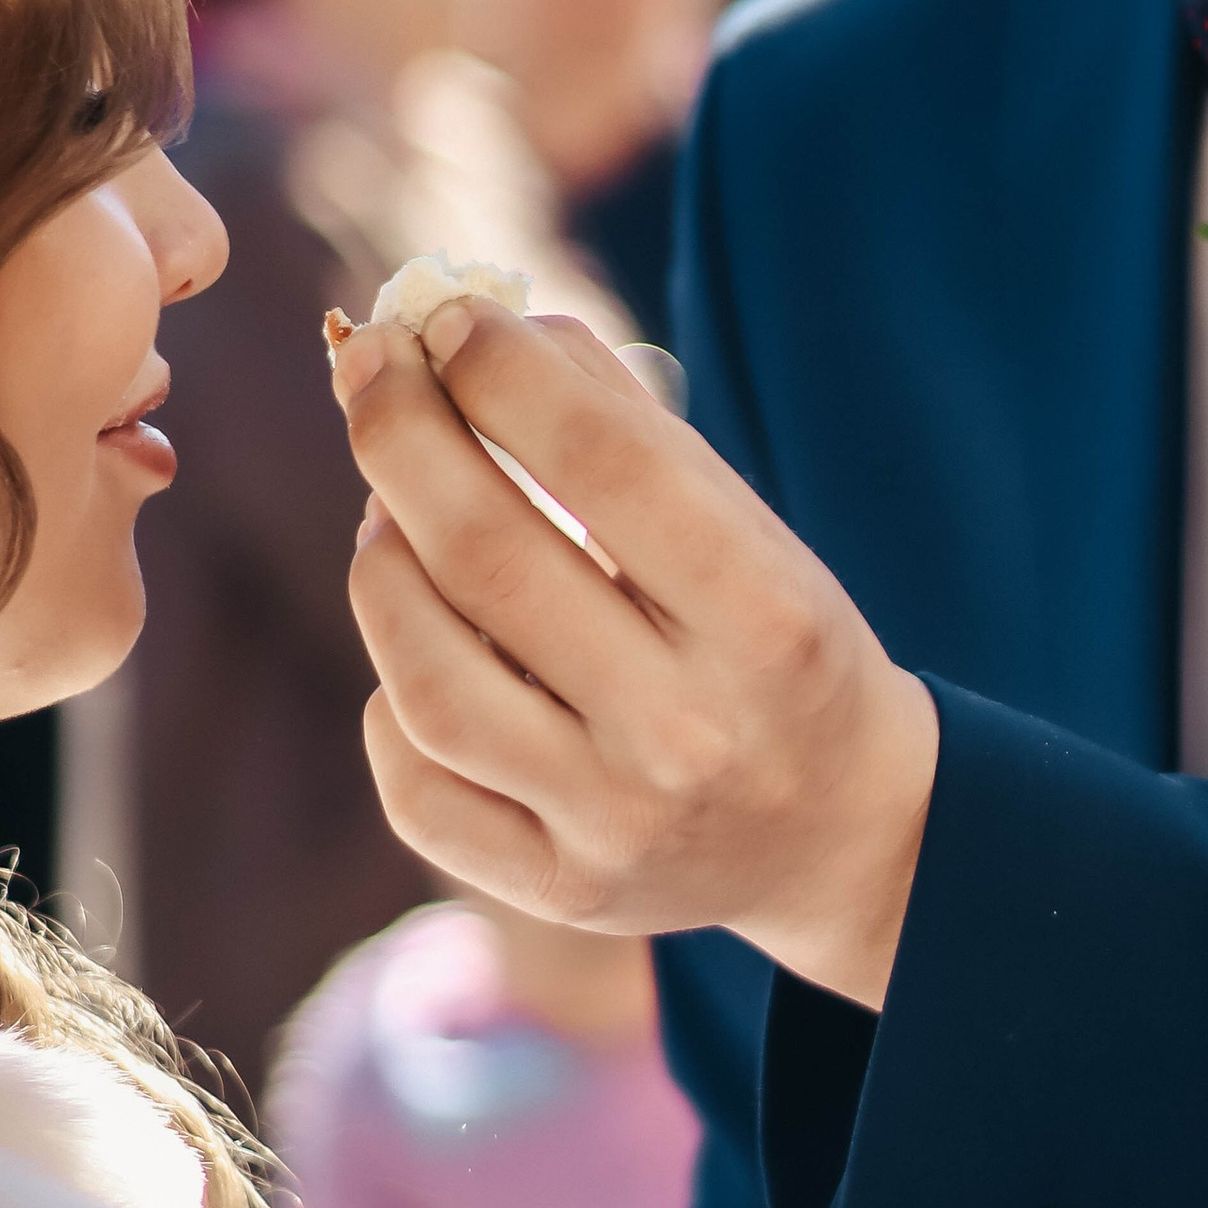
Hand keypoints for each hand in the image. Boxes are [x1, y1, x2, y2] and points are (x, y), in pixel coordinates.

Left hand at [331, 300, 935, 1002]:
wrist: (840, 828)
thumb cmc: (777, 643)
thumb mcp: (752, 531)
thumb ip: (627, 428)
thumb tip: (483, 327)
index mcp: (767, 619)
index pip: (606, 464)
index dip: (503, 374)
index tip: (449, 319)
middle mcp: (690, 731)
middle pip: (489, 558)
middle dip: (402, 435)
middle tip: (367, 367)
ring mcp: (616, 823)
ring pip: (427, 677)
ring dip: (381, 564)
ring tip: (387, 512)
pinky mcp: (559, 888)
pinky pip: (415, 785)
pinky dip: (388, 699)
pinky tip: (419, 645)